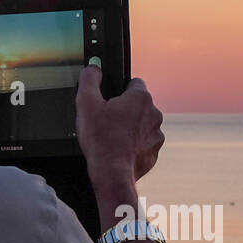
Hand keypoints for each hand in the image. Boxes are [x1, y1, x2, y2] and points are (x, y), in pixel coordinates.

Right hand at [76, 67, 164, 189]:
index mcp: (141, 98)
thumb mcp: (86, 103)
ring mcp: (156, 134)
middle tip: (107, 121)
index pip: (133, 82)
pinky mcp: (154, 152)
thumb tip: (93, 68)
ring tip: (112, 138)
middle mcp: (154, 114)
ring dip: (130, 128)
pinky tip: (119, 151)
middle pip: (138, 105)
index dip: (119, 90)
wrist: (112, 174)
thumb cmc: (101, 140)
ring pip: (142, 125)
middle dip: (124, 110)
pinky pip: (143, 144)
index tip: (109, 100)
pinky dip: (133, 146)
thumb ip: (89, 79)